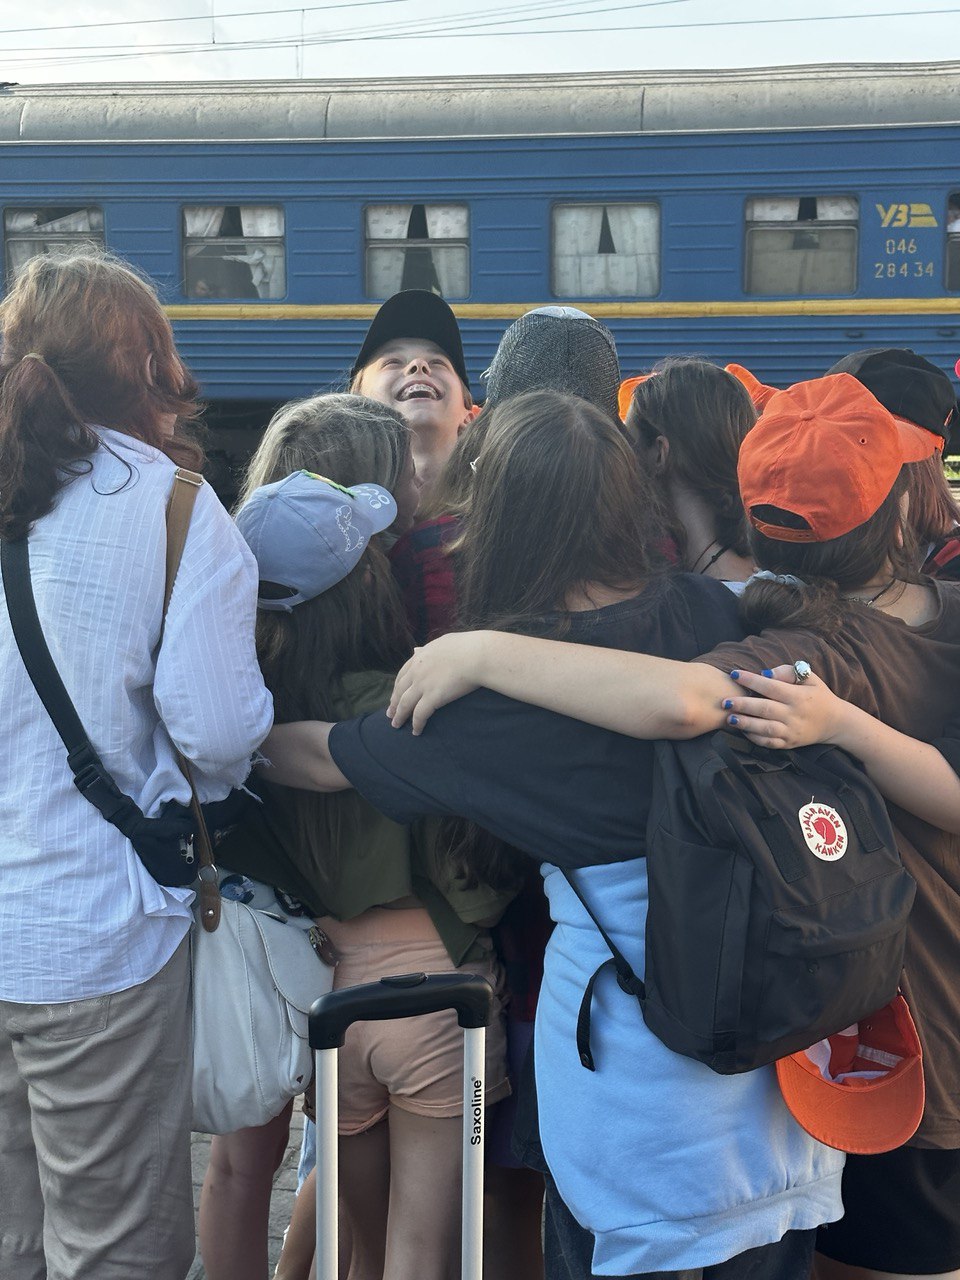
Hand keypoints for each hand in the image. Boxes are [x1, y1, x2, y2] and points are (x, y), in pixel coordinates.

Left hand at [388, 632, 488, 734]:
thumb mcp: (442, 642)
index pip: (403, 674)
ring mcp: (423, 685)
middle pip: (400, 690)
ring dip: (399, 716)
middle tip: (390, 714)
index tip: (395, 695)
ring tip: (396, 725)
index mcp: (419, 657)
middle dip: (394, 703)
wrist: (478, 654)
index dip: (397, 687)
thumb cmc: (467, 647)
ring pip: (405, 704)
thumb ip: (427, 648)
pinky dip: (416, 724)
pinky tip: (416, 731)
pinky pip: (419, 714)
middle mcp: (417, 671)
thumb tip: (416, 649)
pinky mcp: (432, 697)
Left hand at [721, 664, 847, 748]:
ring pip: (765, 729)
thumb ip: (788, 671)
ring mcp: (791, 731)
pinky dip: (754, 738)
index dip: (751, 680)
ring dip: (745, 724)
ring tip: (729, 718)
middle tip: (725, 701)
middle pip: (765, 709)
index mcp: (798, 696)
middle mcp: (794, 715)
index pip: (771, 686)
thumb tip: (765, 673)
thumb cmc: (818, 696)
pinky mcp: (789, 744)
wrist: (835, 723)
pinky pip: (769, 743)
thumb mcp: (810, 678)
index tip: (734, 674)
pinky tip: (742, 730)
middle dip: (743, 705)